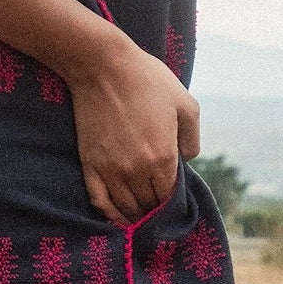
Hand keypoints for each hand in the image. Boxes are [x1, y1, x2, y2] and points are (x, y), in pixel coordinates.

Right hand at [66, 32, 200, 223]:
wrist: (102, 66)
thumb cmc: (147, 80)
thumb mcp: (185, 103)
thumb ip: (192, 138)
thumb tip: (186, 160)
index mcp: (163, 158)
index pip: (169, 196)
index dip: (172, 201)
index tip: (172, 195)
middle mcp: (137, 171)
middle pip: (148, 205)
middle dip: (155, 208)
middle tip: (157, 204)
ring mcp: (111, 170)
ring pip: (126, 208)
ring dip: (136, 215)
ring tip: (142, 215)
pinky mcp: (90, 164)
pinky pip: (100, 202)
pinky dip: (110, 215)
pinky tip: (118, 217)